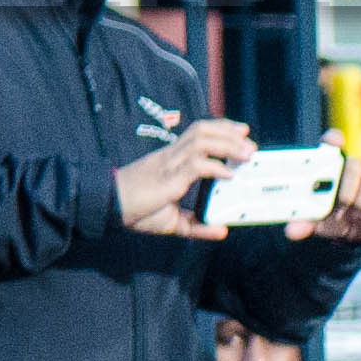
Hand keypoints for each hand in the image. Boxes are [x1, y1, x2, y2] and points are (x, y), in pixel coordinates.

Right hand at [114, 118, 255, 240]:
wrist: (110, 206)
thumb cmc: (137, 210)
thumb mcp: (175, 221)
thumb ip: (199, 225)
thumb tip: (222, 230)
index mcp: (173, 160)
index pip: (198, 134)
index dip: (221, 129)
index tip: (242, 133)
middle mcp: (172, 157)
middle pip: (202, 131)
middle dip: (229, 133)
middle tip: (250, 143)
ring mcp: (169, 164)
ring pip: (201, 142)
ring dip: (227, 146)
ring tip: (247, 155)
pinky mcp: (167, 177)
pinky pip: (194, 165)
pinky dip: (215, 167)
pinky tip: (229, 174)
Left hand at [301, 145, 360, 244]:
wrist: (347, 229)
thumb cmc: (327, 217)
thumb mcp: (312, 219)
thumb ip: (302, 222)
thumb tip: (292, 232)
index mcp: (328, 167)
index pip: (331, 143)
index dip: (334, 140)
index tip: (335, 140)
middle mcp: (350, 168)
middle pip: (355, 165)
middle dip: (348, 189)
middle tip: (341, 208)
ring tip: (355, 216)